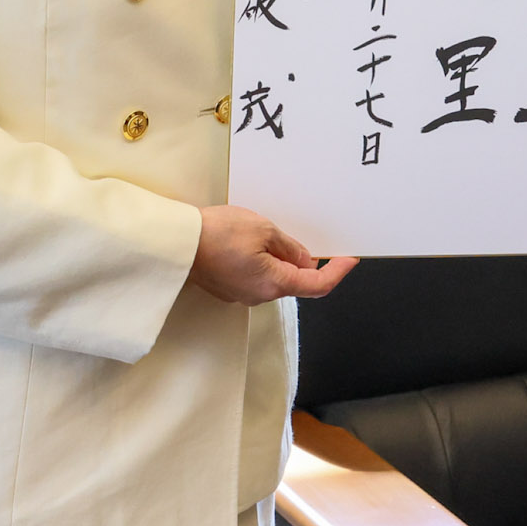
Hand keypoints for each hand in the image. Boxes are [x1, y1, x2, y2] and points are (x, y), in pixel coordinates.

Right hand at [190, 204, 358, 303]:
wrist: (178, 243)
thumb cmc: (218, 233)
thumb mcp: (264, 230)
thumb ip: (290, 248)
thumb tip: (305, 261)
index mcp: (274, 282)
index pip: (317, 285)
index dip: (337, 273)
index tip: (349, 260)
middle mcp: (260, 295)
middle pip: (295, 281)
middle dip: (303, 260)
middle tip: (300, 236)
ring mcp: (242, 294)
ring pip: (274, 277)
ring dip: (279, 259)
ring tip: (265, 233)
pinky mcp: (229, 288)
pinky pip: (256, 276)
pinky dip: (263, 261)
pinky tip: (250, 242)